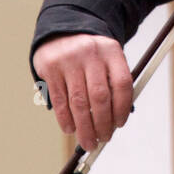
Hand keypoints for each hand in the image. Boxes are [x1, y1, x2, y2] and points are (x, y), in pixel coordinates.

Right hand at [33, 33, 133, 151]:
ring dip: (84, 127)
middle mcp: (90, 53)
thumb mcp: (108, 59)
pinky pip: (59, 100)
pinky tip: (71, 129)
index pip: (122, 83)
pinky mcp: (50, 68)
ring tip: (88, 142)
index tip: (120, 124)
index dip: (122, 108)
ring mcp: (68, 60)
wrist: (63, 31)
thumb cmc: (91, 55)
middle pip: (99, 96)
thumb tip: (116, 122)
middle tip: (104, 139)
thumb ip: (114, 84)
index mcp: (111, 51)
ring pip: (78, 102)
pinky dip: (65, 119)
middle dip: (102, 124)